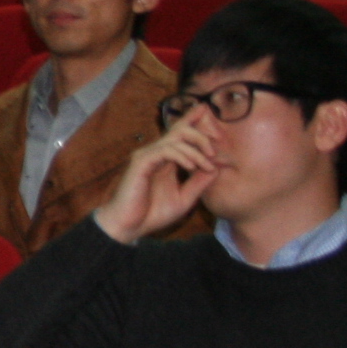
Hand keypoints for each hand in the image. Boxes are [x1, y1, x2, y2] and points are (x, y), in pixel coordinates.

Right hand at [93, 113, 218, 243]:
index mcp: (166, 159)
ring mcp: (147, 156)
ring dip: (197, 149)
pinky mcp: (141, 162)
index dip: (194, 120)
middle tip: (215, 150)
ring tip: (207, 164)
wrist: (130, 226)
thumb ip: (199, 182)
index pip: (180, 133)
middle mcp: (156, 153)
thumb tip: (216, 168)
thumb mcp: (185, 198)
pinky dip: (183, 156)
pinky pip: (166, 150)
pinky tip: (191, 167)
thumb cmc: (153, 213)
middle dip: (202, 135)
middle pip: (180, 129)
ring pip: (176, 138)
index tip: (216, 128)